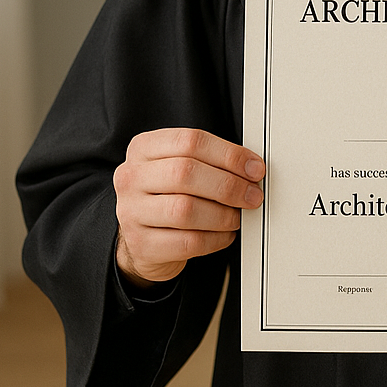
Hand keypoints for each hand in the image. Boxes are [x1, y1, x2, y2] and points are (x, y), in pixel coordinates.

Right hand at [113, 127, 264, 285]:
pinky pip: (188, 242)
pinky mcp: (142, 245)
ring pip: (186, 210)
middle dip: (228, 185)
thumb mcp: (178, 166)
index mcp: (144, 148)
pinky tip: (225, 234)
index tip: (254, 168)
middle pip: (186, 173)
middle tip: (252, 195)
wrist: (142, 238)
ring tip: (237, 216)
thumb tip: (251, 168)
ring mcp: (132, 212)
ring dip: (223, 214)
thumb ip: (209, 161)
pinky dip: (216, 238)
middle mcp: (131, 177)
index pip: (190, 141)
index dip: (229, 155)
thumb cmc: (167, 195)